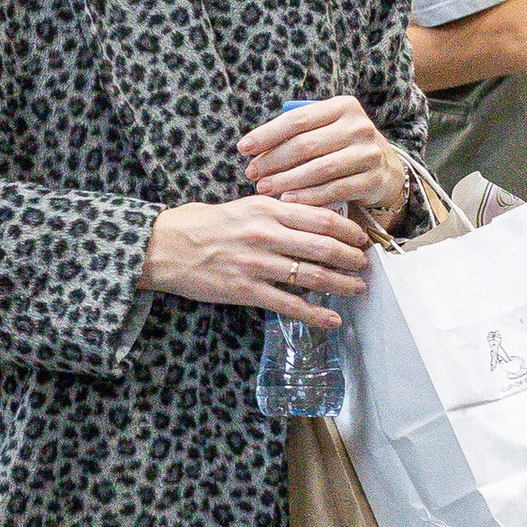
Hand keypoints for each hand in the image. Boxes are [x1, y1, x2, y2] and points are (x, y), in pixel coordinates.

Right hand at [140, 195, 370, 327]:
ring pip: (312, 276)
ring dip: (341, 284)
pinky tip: (330, 320)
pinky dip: (314, 314)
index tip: (362, 239)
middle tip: (364, 265)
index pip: (321, 217)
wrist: (162, 246)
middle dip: (352, 259)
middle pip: (324, 247)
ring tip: (357, 289)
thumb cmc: (200, 224)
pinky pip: (288, 304)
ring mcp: (256, 264)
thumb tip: (311, 219)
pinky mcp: (244, 290)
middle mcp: (266, 234)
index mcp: (266, 209)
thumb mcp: (242, 206)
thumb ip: (276, 212)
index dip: (349, 231)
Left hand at [236, 96, 405, 219]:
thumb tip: (253, 148)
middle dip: (273, 161)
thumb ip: (297, 132)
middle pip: (306, 145)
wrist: (385, 168)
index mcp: (343, 106)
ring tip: (265, 188)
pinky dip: (309, 197)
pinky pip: (335, 190)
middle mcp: (358, 126)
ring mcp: (369, 153)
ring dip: (287, 181)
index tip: (243, 148)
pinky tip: (288, 200)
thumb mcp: (326, 129)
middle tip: (252, 173)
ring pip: (319, 169)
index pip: (297, 119)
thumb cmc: (341, 147)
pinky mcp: (373, 179)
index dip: (267, 134)